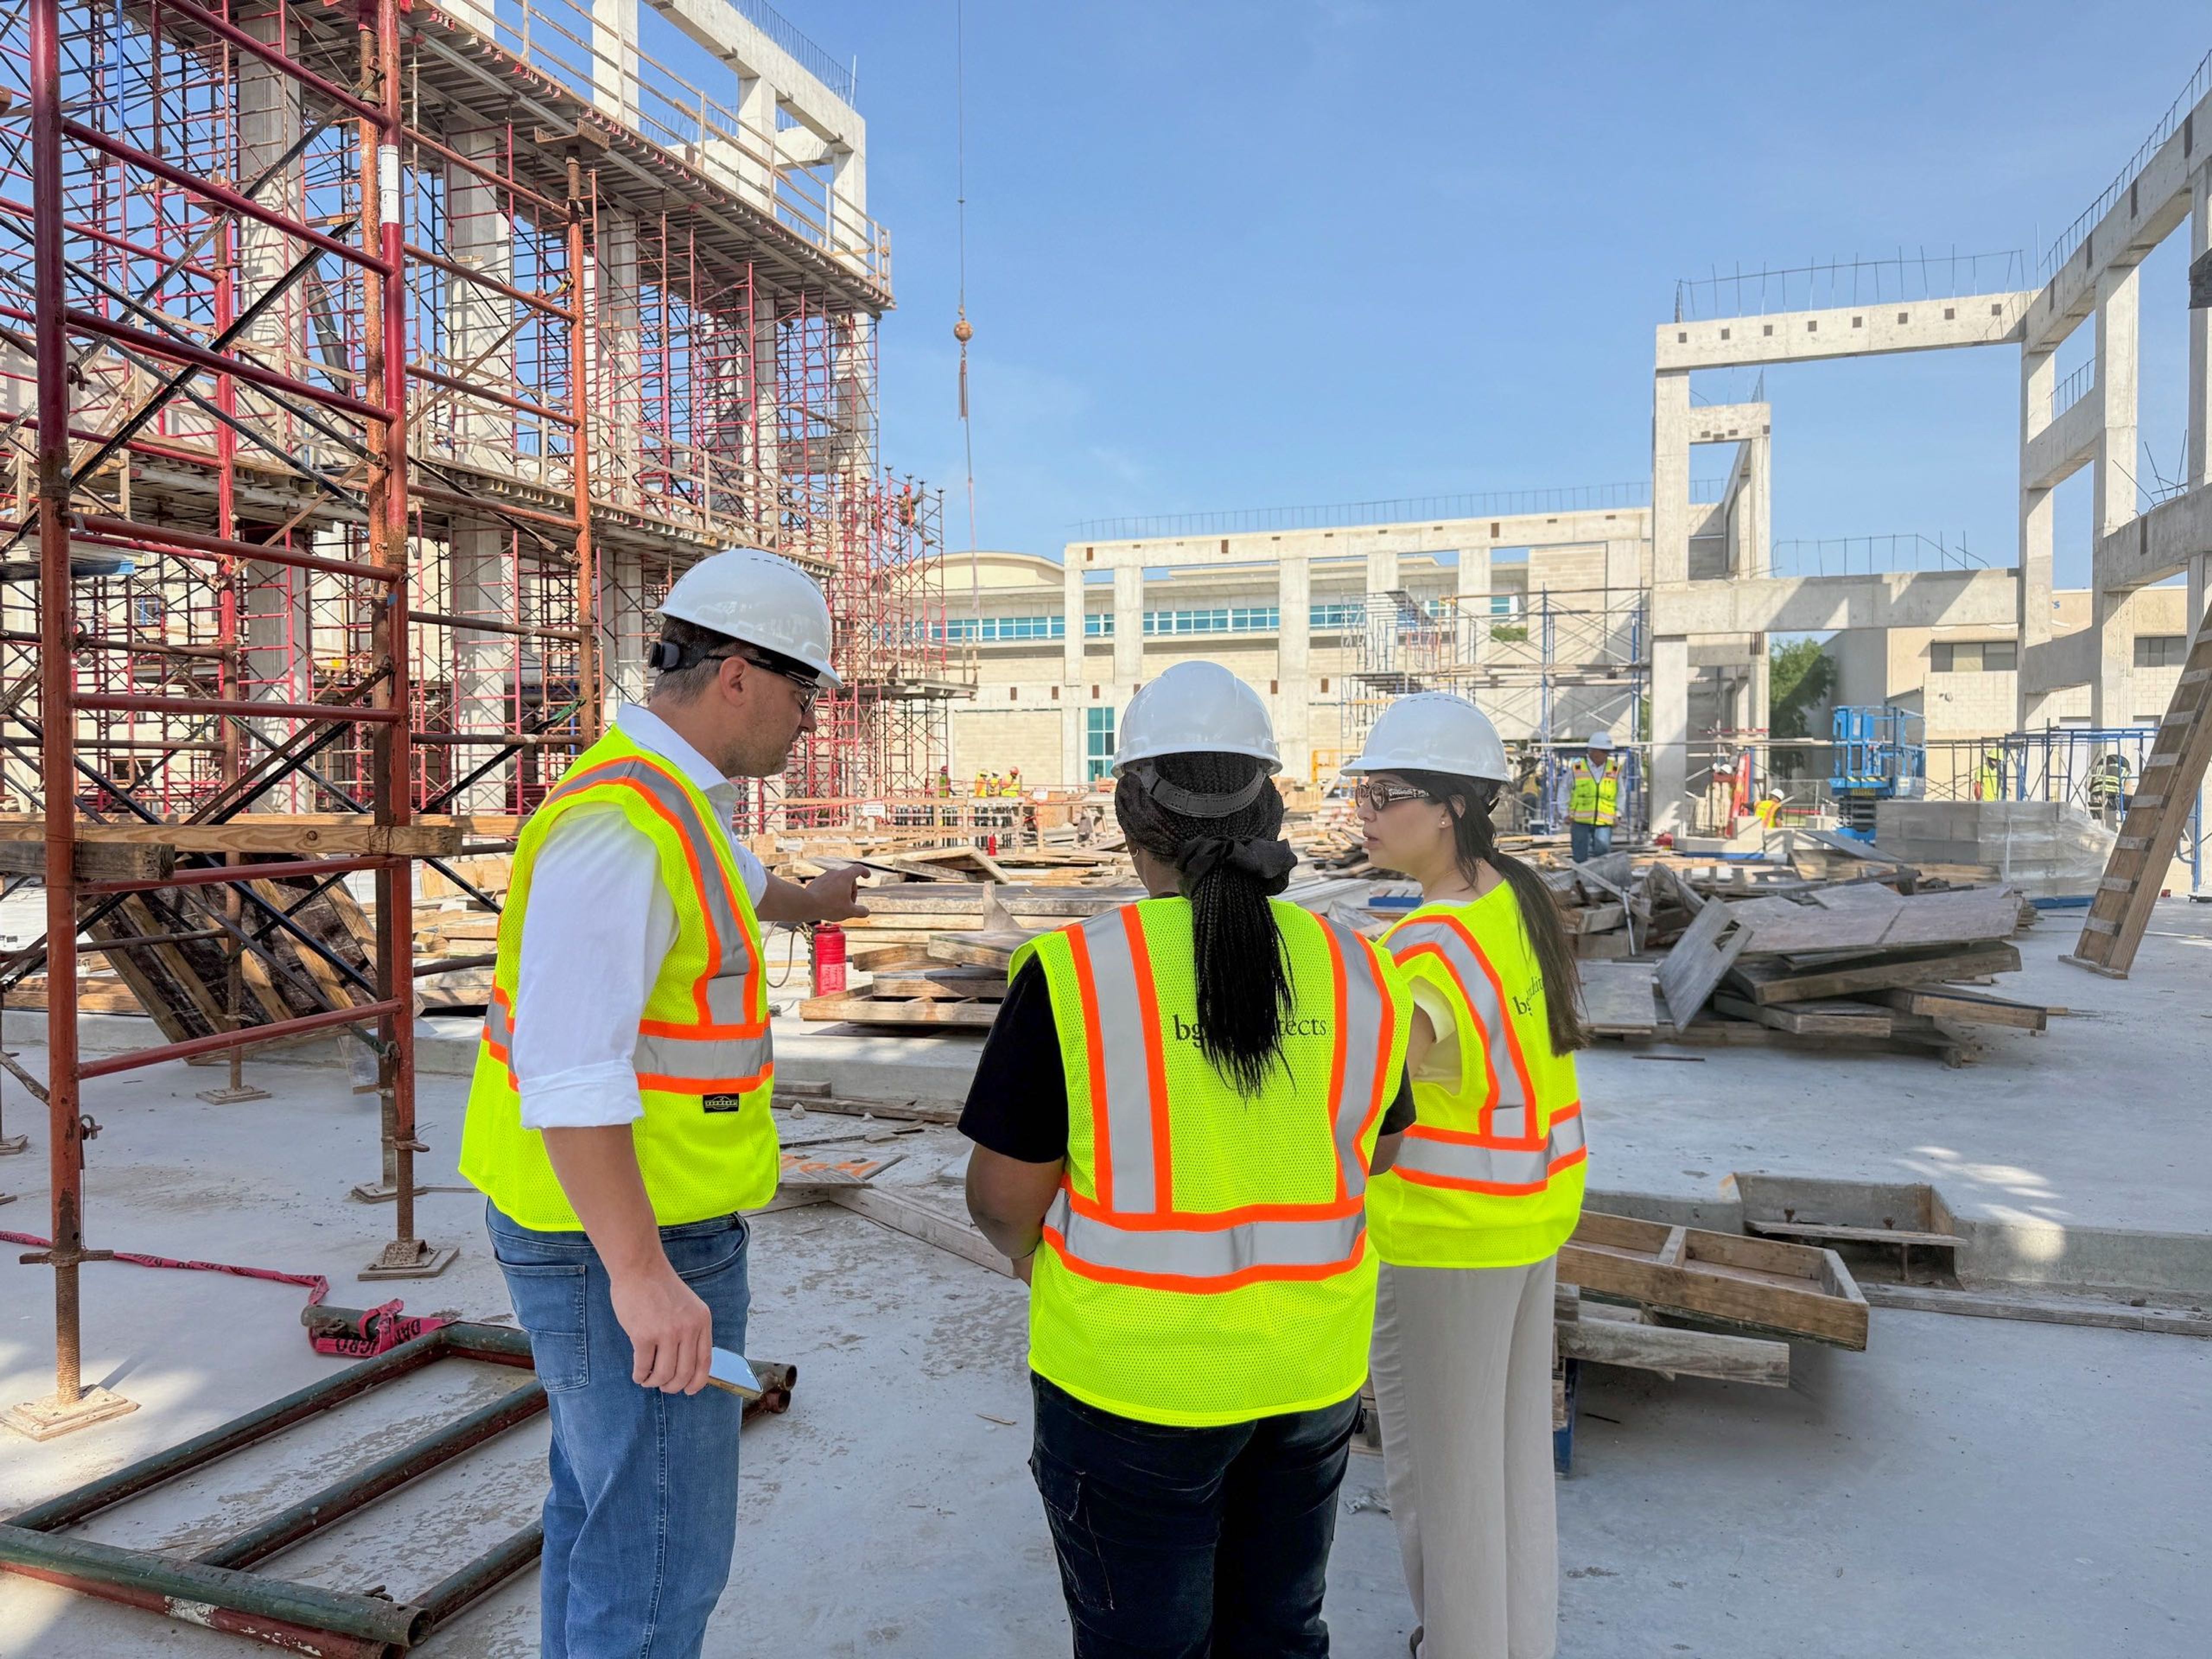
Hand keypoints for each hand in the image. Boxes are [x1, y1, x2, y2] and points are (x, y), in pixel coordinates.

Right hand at [609, 1263, 713, 1393]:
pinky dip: (640, 1375)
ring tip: (648, 1380)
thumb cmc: (661, 1287)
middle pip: (684, 1372)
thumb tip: (686, 1365)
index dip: (697, 1382)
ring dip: (655, 1382)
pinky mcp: (644, 1335)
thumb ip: (691, 1330)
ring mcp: (667, 1333)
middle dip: (673, 1386)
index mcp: (702, 1322)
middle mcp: (688, 1329)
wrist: (640, 1268)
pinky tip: (638, 1374)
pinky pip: (643, 1366)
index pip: (705, 1362)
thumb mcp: (688, 1306)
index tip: (689, 1391)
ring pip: (664, 1374)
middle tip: (663, 1386)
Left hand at [807, 864, 869, 921]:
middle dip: (851, 891)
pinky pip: (827, 886)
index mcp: (845, 876)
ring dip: (841, 893)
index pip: (858, 868)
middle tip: (849, 905)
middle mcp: (834, 873)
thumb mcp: (849, 911)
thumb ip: (861, 911)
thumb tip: (866, 911)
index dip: (865, 871)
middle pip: (848, 879)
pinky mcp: (816, 882)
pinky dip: (831, 894)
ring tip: (837, 906)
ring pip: (837, 883)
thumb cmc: (829, 906)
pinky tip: (827, 905)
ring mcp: (824, 877)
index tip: (867, 876)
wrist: (806, 905)